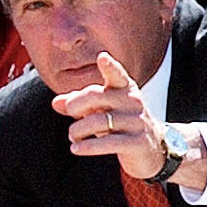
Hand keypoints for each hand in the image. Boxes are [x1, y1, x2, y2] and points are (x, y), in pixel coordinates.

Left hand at [54, 52, 166, 178]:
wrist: (151, 149)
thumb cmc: (120, 125)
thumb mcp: (101, 111)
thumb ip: (79, 104)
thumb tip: (55, 103)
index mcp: (125, 89)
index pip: (117, 75)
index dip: (110, 66)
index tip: (102, 57)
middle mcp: (133, 102)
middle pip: (97, 96)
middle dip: (76, 105)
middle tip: (69, 112)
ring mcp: (137, 122)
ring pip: (99, 121)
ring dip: (78, 130)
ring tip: (72, 136)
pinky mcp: (137, 143)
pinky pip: (108, 143)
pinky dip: (87, 147)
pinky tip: (76, 149)